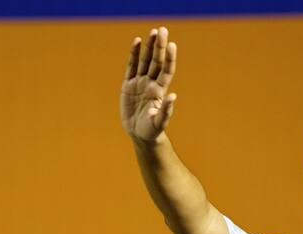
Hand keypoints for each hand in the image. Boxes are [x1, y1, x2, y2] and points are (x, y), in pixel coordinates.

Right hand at [120, 27, 176, 142]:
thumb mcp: (159, 123)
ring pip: (145, 61)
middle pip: (156, 61)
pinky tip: (137, 42)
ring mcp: (140, 83)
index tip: (172, 45)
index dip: (169, 58)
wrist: (140, 134)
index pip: (166, 71)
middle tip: (163, 30)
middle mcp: (151, 84)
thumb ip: (166, 111)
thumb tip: (173, 97)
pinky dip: (134, 54)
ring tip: (153, 32)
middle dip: (159, 46)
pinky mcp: (129, 85)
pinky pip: (132, 66)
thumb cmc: (152, 130)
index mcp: (159, 91)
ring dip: (149, 46)